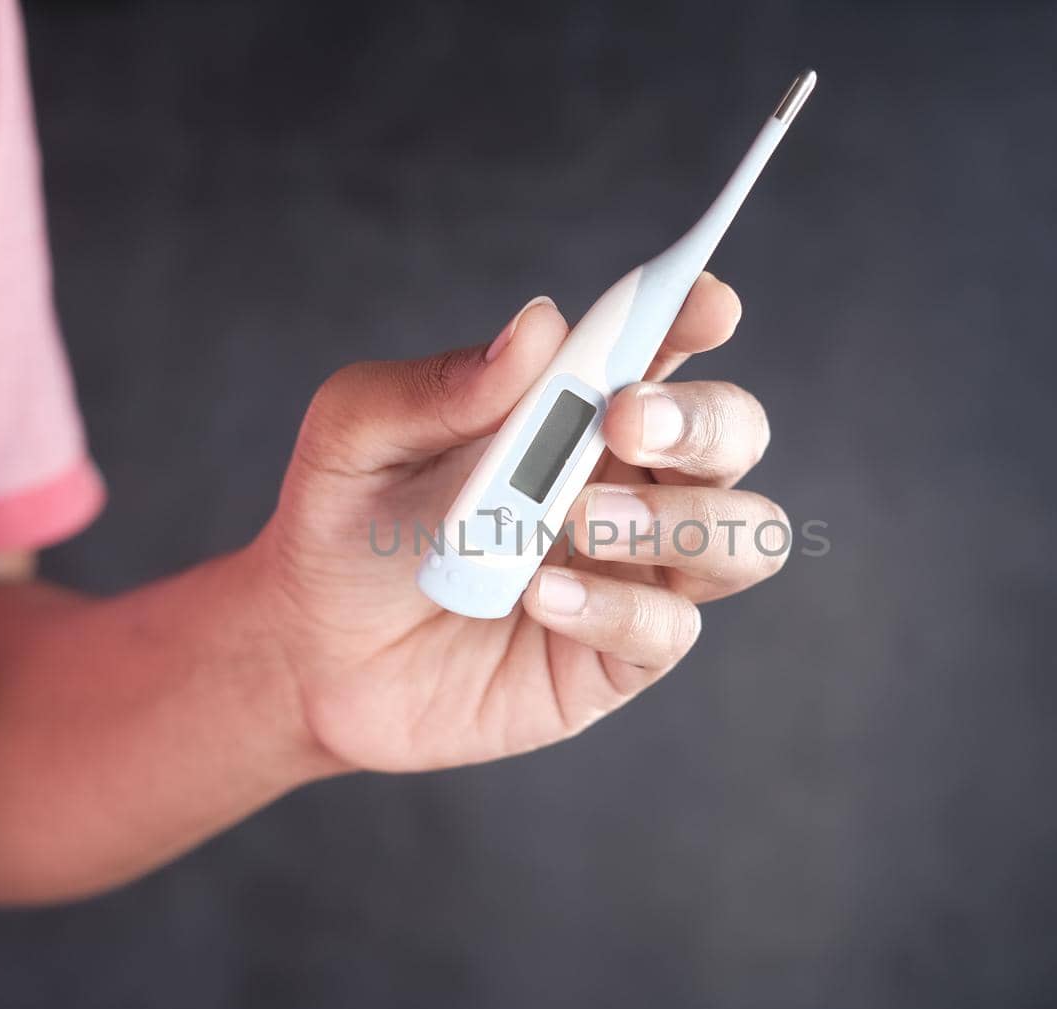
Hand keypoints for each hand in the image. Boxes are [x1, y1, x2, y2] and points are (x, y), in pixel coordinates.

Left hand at [255, 274, 787, 772]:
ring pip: (746, 535)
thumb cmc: (344, 524)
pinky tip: (536, 597)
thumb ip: (437, 383)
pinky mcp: (618, 658)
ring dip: (682, 518)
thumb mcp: (354, 437)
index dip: (699, 314)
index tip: (704, 301)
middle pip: (738, 433)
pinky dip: (611, 609)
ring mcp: (636, 572)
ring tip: (582, 518)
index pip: (668, 342)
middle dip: (705, 419)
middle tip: (625, 417)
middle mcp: (632, 479)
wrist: (310, 654)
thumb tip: (539, 326)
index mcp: (580, 406)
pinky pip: (666, 632)